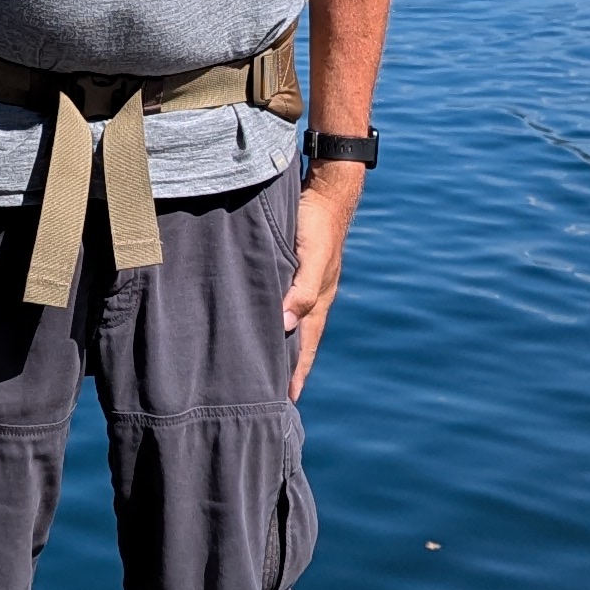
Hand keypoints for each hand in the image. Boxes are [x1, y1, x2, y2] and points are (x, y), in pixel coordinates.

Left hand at [282, 170, 358, 396]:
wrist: (326, 189)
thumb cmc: (318, 223)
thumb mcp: (311, 259)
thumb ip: (301, 292)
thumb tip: (285, 327)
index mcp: (319, 300)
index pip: (307, 346)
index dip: (298, 372)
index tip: (288, 400)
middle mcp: (312, 296)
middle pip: (300, 339)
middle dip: (289, 365)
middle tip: (272, 392)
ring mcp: (303, 282)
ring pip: (290, 321)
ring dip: (280, 342)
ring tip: (264, 363)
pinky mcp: (292, 267)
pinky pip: (283, 301)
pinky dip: (274, 317)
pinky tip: (262, 319)